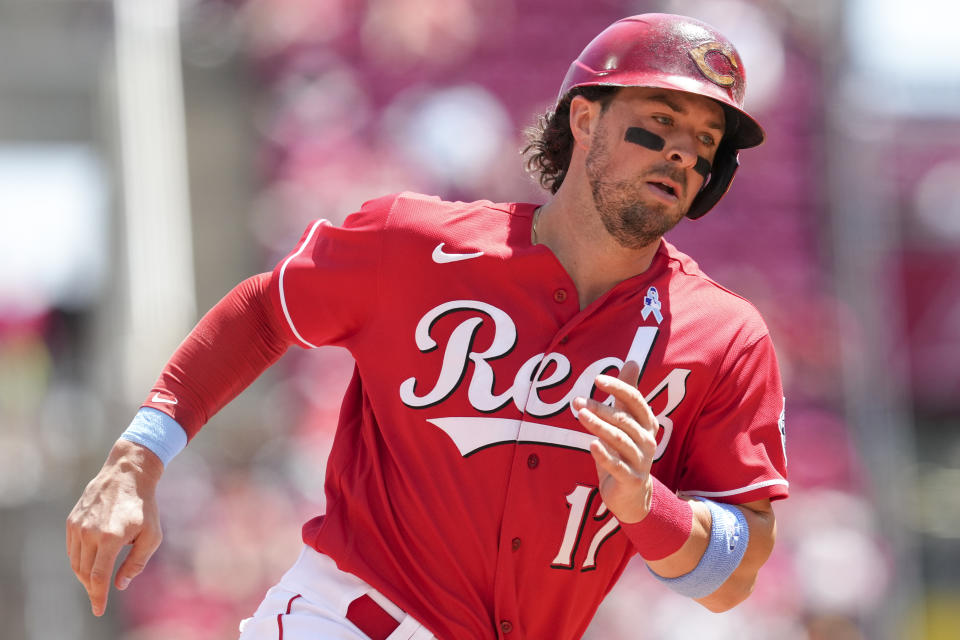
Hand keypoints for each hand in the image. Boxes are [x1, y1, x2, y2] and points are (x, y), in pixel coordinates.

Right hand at [66, 439, 163, 615]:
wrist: (127, 474)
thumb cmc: (144, 506)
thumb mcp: (152, 535)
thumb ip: (136, 563)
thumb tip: (120, 584)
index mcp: (111, 537)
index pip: (98, 576)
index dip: (97, 596)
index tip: (98, 610)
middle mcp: (90, 533)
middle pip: (85, 573)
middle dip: (92, 588)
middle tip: (99, 596)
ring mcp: (78, 526)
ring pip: (76, 563)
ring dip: (85, 576)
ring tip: (96, 581)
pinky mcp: (72, 521)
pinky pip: (72, 549)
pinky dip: (79, 561)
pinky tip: (90, 564)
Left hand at [573, 361, 659, 523]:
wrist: (631, 493)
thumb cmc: (625, 451)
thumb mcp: (626, 420)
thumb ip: (627, 394)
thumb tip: (632, 361)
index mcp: (647, 423)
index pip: (635, 400)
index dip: (618, 388)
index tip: (597, 379)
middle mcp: (647, 440)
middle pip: (624, 420)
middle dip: (600, 408)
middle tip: (577, 401)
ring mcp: (641, 460)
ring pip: (619, 440)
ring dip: (598, 426)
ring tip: (580, 415)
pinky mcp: (630, 478)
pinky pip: (617, 465)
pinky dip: (604, 455)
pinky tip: (592, 445)